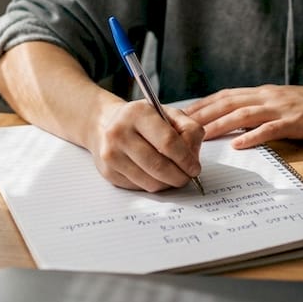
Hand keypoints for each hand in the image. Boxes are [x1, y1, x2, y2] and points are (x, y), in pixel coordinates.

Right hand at [89, 100, 203, 191]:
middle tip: (188, 177)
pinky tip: (155, 175)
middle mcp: (120, 132)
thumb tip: (192, 158)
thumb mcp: (169, 114)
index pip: (168, 142)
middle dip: (179, 176)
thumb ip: (189, 129)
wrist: (107, 124)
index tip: (195, 168)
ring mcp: (111, 154)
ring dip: (168, 184)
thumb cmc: (144, 120)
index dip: (186, 159)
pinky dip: (153, 185)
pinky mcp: (108, 172)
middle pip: (158, 166)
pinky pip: (139, 187)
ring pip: (150, 182)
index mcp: (138, 113)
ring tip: (174, 176)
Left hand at [183, 85, 302, 148]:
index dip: (201, 104)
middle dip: (201, 113)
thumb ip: (261, 112)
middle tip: (178, 125)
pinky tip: (239, 145)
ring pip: (243, 114)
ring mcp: (281, 107)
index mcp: (263, 93)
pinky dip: (252, 136)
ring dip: (219, 125)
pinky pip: (270, 129)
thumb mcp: (283, 105)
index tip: (179, 113)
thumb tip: (236, 124)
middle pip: (227, 102)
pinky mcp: (296, 121)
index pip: (225, 96)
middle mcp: (268, 96)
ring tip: (200, 136)